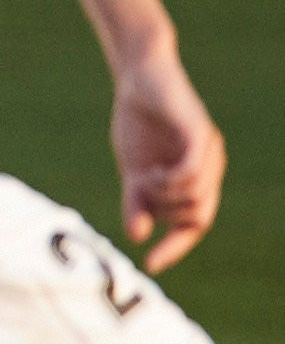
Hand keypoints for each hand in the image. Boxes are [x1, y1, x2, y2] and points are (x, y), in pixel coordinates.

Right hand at [112, 46, 222, 271]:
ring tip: (143, 179)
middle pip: (197, 215)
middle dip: (164, 214)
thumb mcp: (133, 170)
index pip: (194, 224)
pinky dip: (171, 182)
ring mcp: (208, 152)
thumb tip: (137, 236)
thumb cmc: (139, 122)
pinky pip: (192, 172)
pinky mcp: (199, 134)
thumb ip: (138, 202)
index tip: (151, 265)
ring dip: (164, 197)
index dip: (174, 247)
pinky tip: (151, 174)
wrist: (138, 79)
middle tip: (139, 192)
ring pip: (195, 197)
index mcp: (196, 180)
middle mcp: (210, 169)